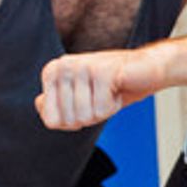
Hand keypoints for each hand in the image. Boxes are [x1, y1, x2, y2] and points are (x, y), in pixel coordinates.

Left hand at [36, 47, 164, 129]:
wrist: (147, 69)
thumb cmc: (113, 85)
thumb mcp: (79, 98)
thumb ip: (55, 104)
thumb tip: (38, 104)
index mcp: (52, 72)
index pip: (51, 120)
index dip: (73, 121)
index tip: (87, 102)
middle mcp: (63, 65)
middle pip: (69, 120)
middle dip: (90, 116)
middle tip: (102, 96)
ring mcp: (82, 66)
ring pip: (86, 116)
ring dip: (103, 110)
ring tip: (110, 91)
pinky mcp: (102, 71)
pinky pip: (102, 109)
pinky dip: (114, 105)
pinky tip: (118, 88)